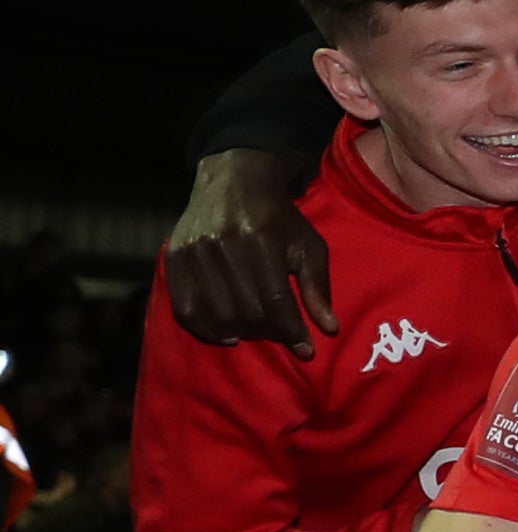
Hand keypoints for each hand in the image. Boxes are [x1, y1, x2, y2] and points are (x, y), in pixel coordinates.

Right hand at [161, 150, 334, 352]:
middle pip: (246, 310)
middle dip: (269, 332)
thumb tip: (329, 328)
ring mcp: (194, 252)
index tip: (305, 349)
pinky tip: (226, 334)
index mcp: (261, 240)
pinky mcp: (174, 258)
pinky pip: (185, 308)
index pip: (276, 300)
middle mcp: (223, 246)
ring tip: (257, 332)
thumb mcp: (308, 244)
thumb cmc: (279, 218)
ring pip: (217, 313)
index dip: (291, 330)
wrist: (234, 182)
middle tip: (281, 335)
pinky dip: (206, 329)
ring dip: (241, 333)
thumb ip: (318, 286)